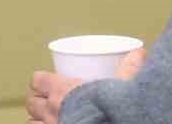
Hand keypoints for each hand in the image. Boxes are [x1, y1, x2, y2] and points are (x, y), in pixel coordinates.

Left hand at [26, 50, 142, 122]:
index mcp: (62, 90)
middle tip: (49, 103)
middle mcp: (51, 109)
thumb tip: (139, 53)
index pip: (37, 80)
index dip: (41, 82)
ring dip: (38, 120)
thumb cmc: (113, 109)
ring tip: (47, 120)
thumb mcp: (122, 85)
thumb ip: (129, 69)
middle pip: (32, 102)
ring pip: (32, 121)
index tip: (48, 83)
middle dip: (38, 102)